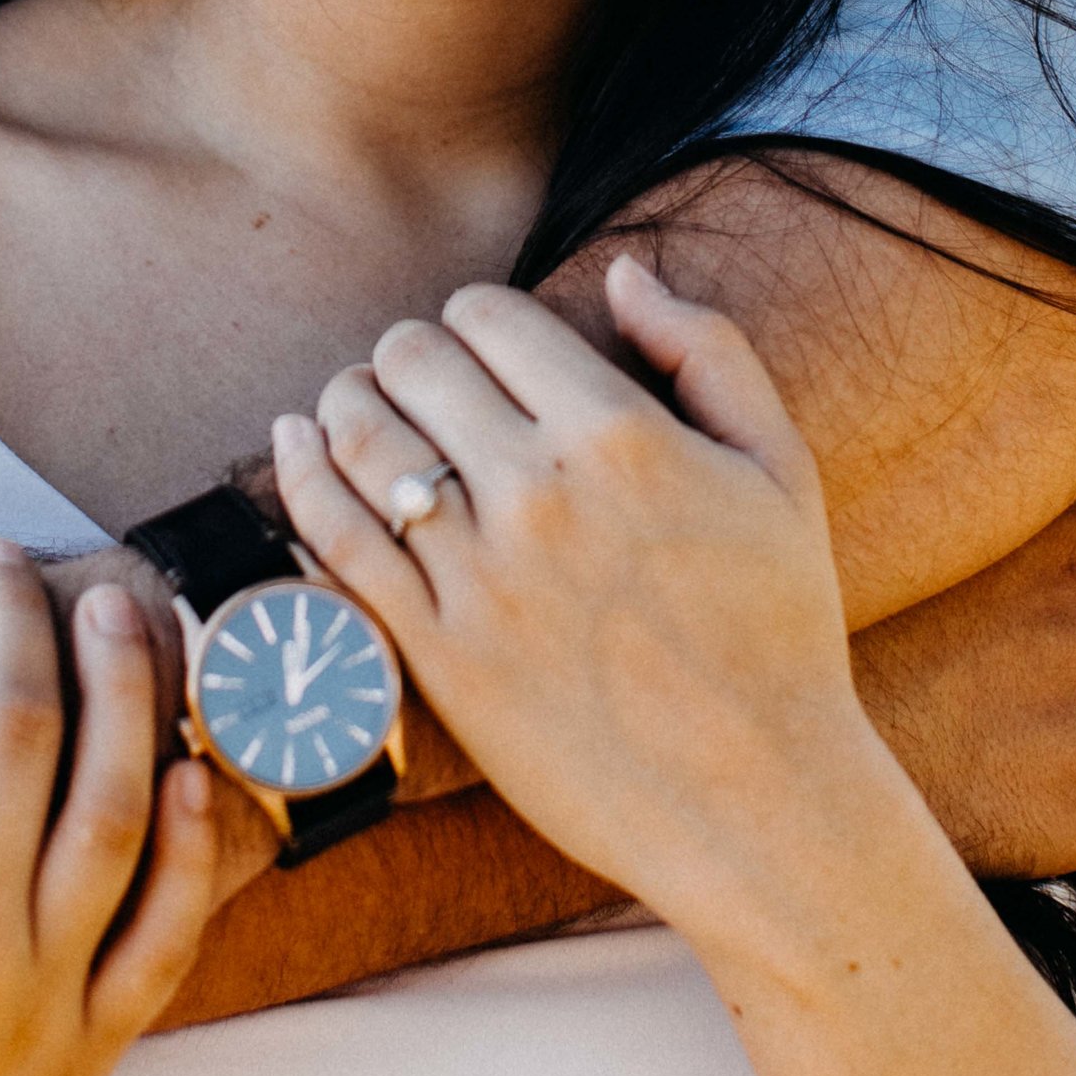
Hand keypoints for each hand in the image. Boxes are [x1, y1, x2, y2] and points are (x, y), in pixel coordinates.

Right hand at [0, 545, 216, 1075]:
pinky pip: (166, 928)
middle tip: (4, 559)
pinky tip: (183, 757)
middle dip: (16, 621)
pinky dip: (187, 839)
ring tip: (112, 602)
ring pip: (112, 808)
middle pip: (20, 732)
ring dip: (123, 688)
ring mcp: (40, 1001)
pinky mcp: (92, 1051)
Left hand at [275, 261, 871, 947]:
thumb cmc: (780, 631)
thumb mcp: (780, 468)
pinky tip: (295, 448)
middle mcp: (538, 494)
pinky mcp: (436, 656)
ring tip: (354, 404)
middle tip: (418, 377)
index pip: (489, 315)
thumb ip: (705, 349)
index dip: (474, 316)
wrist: (762, 805)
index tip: (482, 346)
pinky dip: (301, 479)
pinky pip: (336, 541)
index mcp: (620, 434)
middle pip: (413, 360)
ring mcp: (479, 578)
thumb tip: (622, 270)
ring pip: (358, 436)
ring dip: (345, 400)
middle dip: (408, 352)